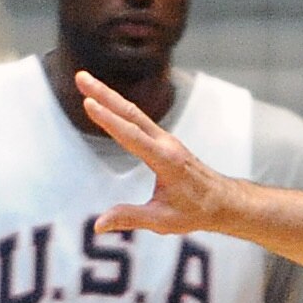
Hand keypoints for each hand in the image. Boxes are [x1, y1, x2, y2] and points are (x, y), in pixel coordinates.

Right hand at [80, 70, 237, 237]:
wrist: (223, 201)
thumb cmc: (196, 211)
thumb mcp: (163, 220)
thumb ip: (130, 218)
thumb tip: (98, 224)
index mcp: (165, 161)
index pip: (131, 136)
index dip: (108, 120)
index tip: (88, 103)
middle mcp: (165, 144)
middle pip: (130, 114)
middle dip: (104, 94)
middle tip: (80, 77)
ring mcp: (165, 139)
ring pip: (133, 112)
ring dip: (109, 95)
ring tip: (85, 81)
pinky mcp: (163, 140)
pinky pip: (138, 119)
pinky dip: (119, 106)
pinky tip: (106, 99)